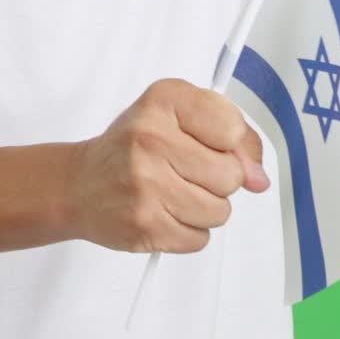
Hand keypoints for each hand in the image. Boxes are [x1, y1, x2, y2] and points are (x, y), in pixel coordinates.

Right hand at [70, 78, 270, 254]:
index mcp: (164, 100)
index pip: (233, 128)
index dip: (232, 144)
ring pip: (220, 211)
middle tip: (188, 170)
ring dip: (206, 207)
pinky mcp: (145, 225)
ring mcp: (147, 184)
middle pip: (231, 175)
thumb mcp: (178, 115)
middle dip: (219, 179)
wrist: (79, 183)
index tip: (214, 144)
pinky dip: (189, 230)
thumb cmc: (134, 145)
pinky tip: (165, 211)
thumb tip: (259, 178)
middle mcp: (152, 138)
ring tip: (175, 191)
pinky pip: (200, 238)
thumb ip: (231, 134)